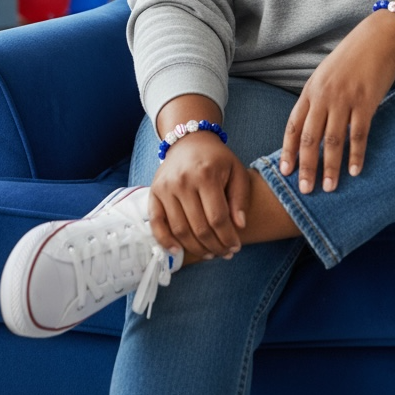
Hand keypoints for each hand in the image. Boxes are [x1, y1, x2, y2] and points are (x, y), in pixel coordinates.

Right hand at [148, 131, 250, 259]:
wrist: (189, 140)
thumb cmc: (217, 158)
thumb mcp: (237, 171)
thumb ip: (240, 198)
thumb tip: (239, 226)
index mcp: (206, 174)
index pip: (217, 217)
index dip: (228, 237)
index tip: (236, 247)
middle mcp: (183, 181)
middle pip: (199, 227)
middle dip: (215, 246)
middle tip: (225, 254)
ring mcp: (165, 187)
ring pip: (179, 230)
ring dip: (195, 249)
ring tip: (210, 253)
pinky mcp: (153, 192)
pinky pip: (156, 222)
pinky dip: (164, 240)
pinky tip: (177, 250)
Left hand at [279, 12, 394, 194]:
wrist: (377, 38)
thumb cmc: (352, 58)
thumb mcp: (326, 75)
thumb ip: (317, 99)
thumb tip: (310, 127)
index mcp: (311, 90)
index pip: (294, 125)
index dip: (289, 151)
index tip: (286, 172)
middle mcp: (324, 96)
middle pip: (311, 138)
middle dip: (307, 167)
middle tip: (306, 190)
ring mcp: (345, 99)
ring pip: (333, 140)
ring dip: (331, 167)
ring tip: (330, 187)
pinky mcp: (366, 102)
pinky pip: (358, 134)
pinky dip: (356, 155)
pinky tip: (355, 171)